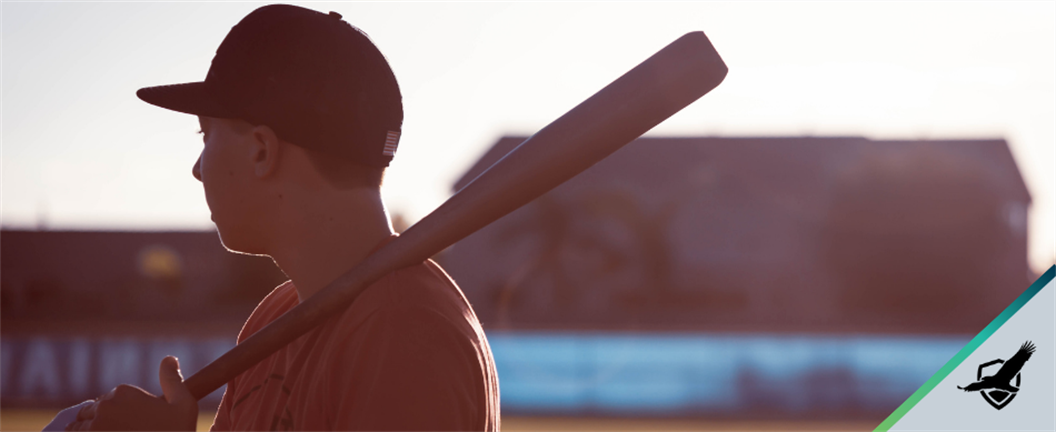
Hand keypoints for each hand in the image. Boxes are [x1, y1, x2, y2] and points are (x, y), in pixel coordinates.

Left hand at [65, 356, 197, 431]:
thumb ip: (172, 380)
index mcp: (124, 392)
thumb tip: (168, 358)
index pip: (109, 398)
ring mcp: (92, 429)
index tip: (131, 424)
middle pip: (90, 412)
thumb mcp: (184, 405)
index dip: (118, 411)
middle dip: (99, 423)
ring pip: (77, 428)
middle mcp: (104, 407)